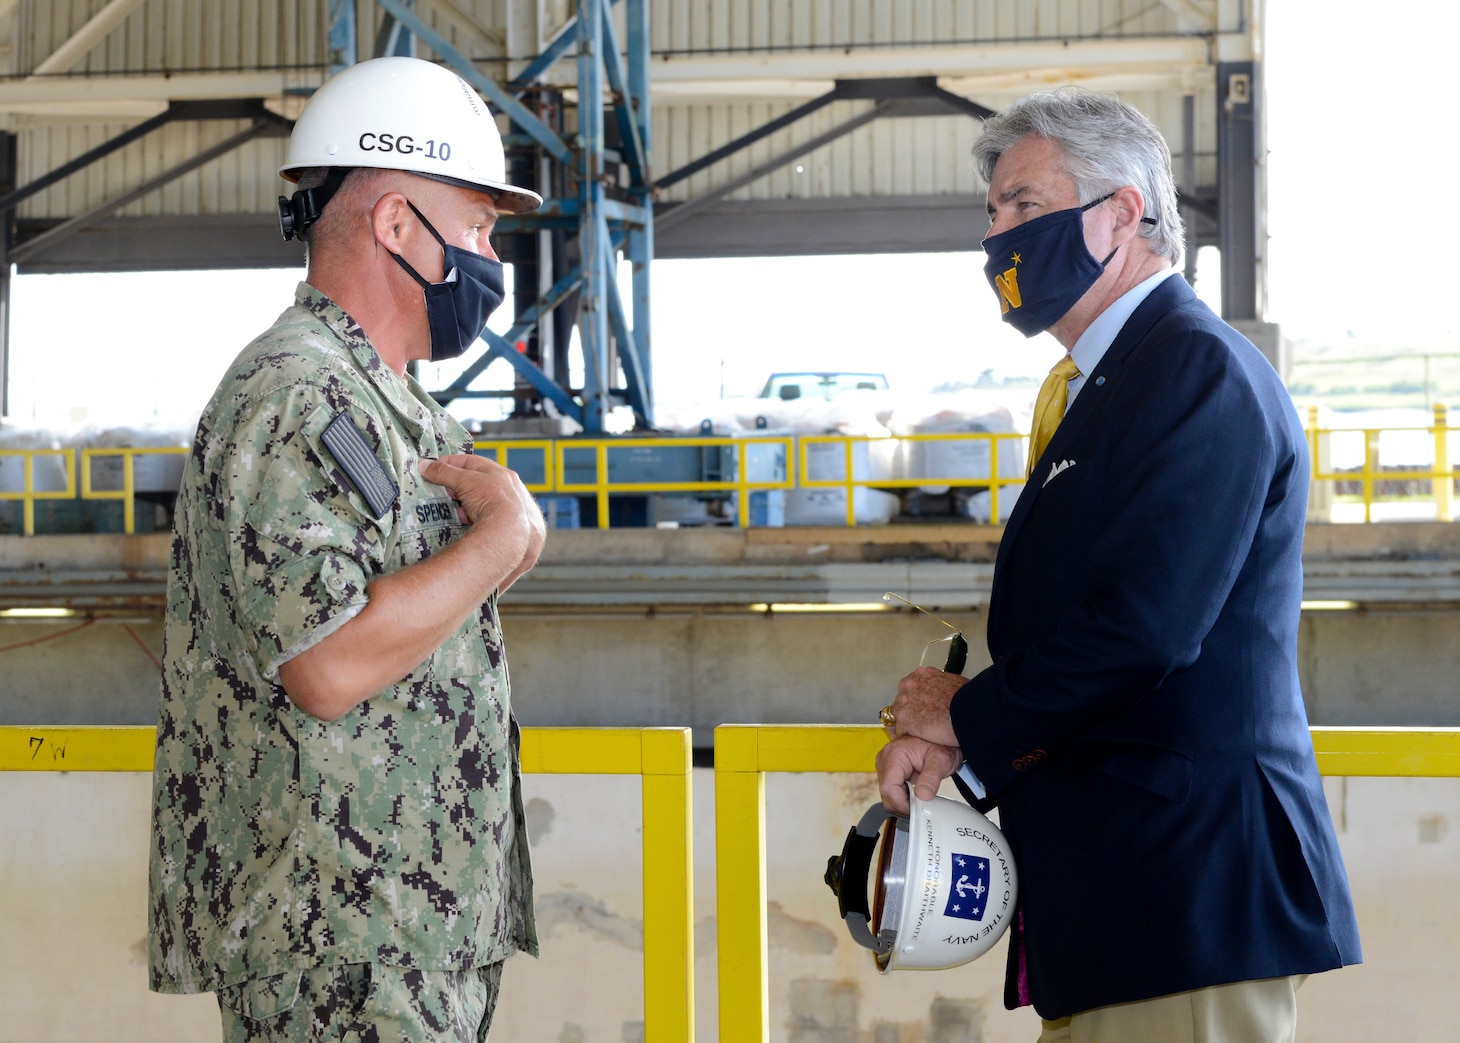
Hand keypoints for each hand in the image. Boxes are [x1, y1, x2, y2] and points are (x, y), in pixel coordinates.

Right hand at [420, 455, 545, 568]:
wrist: (510, 534)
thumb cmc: (493, 500)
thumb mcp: (464, 481)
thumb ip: (444, 472)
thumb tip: (425, 466)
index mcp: (502, 474)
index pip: (472, 462)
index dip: (451, 463)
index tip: (434, 467)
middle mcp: (509, 490)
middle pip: (476, 483)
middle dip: (457, 487)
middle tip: (441, 490)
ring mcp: (509, 510)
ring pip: (480, 503)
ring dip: (463, 505)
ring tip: (449, 508)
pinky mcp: (505, 528)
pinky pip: (483, 520)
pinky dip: (470, 521)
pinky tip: (461, 524)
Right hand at [876, 735, 962, 815]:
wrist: (942, 734)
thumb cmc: (940, 743)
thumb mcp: (941, 760)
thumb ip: (932, 778)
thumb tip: (923, 795)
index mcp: (894, 754)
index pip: (888, 788)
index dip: (902, 803)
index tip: (917, 809)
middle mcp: (886, 759)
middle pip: (886, 794)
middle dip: (903, 805)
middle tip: (922, 806)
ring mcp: (886, 765)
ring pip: (887, 795)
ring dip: (903, 802)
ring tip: (920, 799)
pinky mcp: (889, 771)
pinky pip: (891, 791)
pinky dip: (903, 797)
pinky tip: (915, 794)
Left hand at [885, 666, 963, 746]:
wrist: (968, 713)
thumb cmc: (967, 700)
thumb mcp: (953, 682)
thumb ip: (939, 684)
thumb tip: (941, 691)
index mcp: (922, 674)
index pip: (909, 686)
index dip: (915, 698)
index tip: (921, 706)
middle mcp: (910, 685)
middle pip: (901, 700)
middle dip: (910, 710)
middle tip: (923, 719)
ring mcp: (904, 702)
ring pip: (899, 715)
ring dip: (909, 723)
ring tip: (924, 730)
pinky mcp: (904, 720)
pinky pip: (901, 730)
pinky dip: (910, 735)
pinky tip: (923, 737)